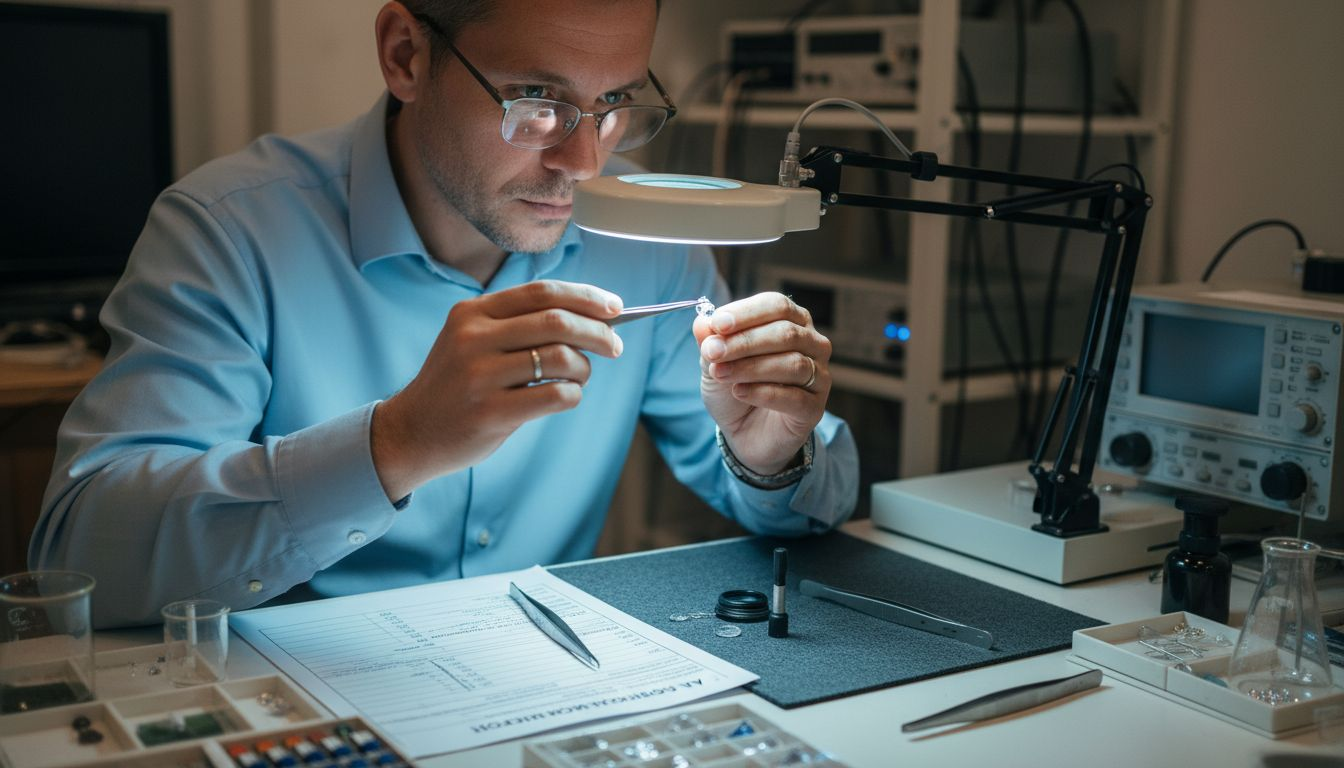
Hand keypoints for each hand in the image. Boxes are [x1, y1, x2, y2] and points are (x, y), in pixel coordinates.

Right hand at [372, 280, 622, 499]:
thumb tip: (593, 320)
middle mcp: (473, 338)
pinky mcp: (489, 412)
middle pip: (556, 321)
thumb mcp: (474, 342)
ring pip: (560, 358)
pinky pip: (555, 396)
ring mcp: (479, 376)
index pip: (541, 292)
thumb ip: (521, 327)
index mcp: (472, 313)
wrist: (412, 432)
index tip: (615, 307)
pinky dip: (573, 395)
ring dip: (585, 367)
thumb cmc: (459, 385)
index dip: (585, 297)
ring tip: (582, 376)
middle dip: (597, 332)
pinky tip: (567, 397)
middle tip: (615, 345)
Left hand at [694, 292, 831, 474]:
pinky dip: (763, 393)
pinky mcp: (815, 408)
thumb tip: (702, 323)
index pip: (777, 306)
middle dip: (744, 342)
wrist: (743, 432)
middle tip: (712, 352)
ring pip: (793, 364)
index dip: (747, 313)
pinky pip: (794, 397)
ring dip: (750, 367)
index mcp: (792, 322)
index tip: (717, 324)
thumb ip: (710, 342)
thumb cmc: (735, 387)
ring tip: (719, 374)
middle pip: (785, 333)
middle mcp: (812, 344)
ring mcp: (818, 377)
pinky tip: (738, 392)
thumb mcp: (715, 363)